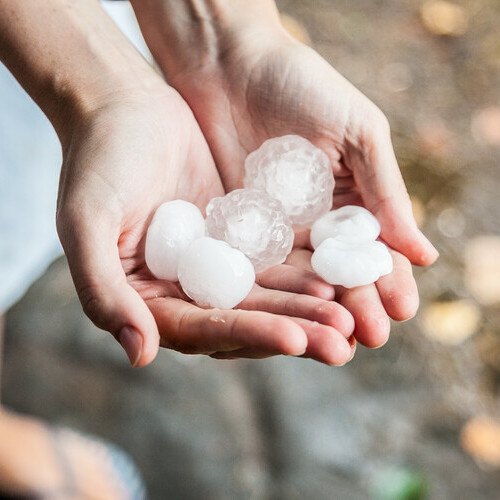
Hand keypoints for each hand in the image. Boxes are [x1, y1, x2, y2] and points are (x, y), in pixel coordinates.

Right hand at [57, 84, 354, 366]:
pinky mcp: (235, 238)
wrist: (123, 105)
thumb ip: (103, 291)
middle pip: (240, 321)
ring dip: (306, 309)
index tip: (294, 339)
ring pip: (264, 296)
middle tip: (341, 343)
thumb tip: (141, 355)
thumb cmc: (97, 158)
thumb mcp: (87, 221)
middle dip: (291, 332)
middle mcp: (180, 289)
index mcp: (143, 297)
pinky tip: (336, 279)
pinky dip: (303, 272)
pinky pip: (273, 260)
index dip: (247, 334)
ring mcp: (210, 265)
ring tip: (349, 320)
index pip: (199, 330)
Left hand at [135, 8, 437, 347]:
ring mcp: (275, 228)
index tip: (400, 311)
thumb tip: (423, 253)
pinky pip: (255, 264)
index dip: (388, 281)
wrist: (229, 65)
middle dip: (355, 306)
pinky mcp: (237, 228)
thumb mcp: (357, 131)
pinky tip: (282, 316)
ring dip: (316, 310)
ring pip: (299, 278)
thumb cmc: (301, 85)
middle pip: (338, 273)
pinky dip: (269, 291)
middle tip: (368, 339)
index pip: (373, 249)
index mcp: (351, 199)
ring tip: (332, 340)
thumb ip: (385, 190)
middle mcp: (315, 221)